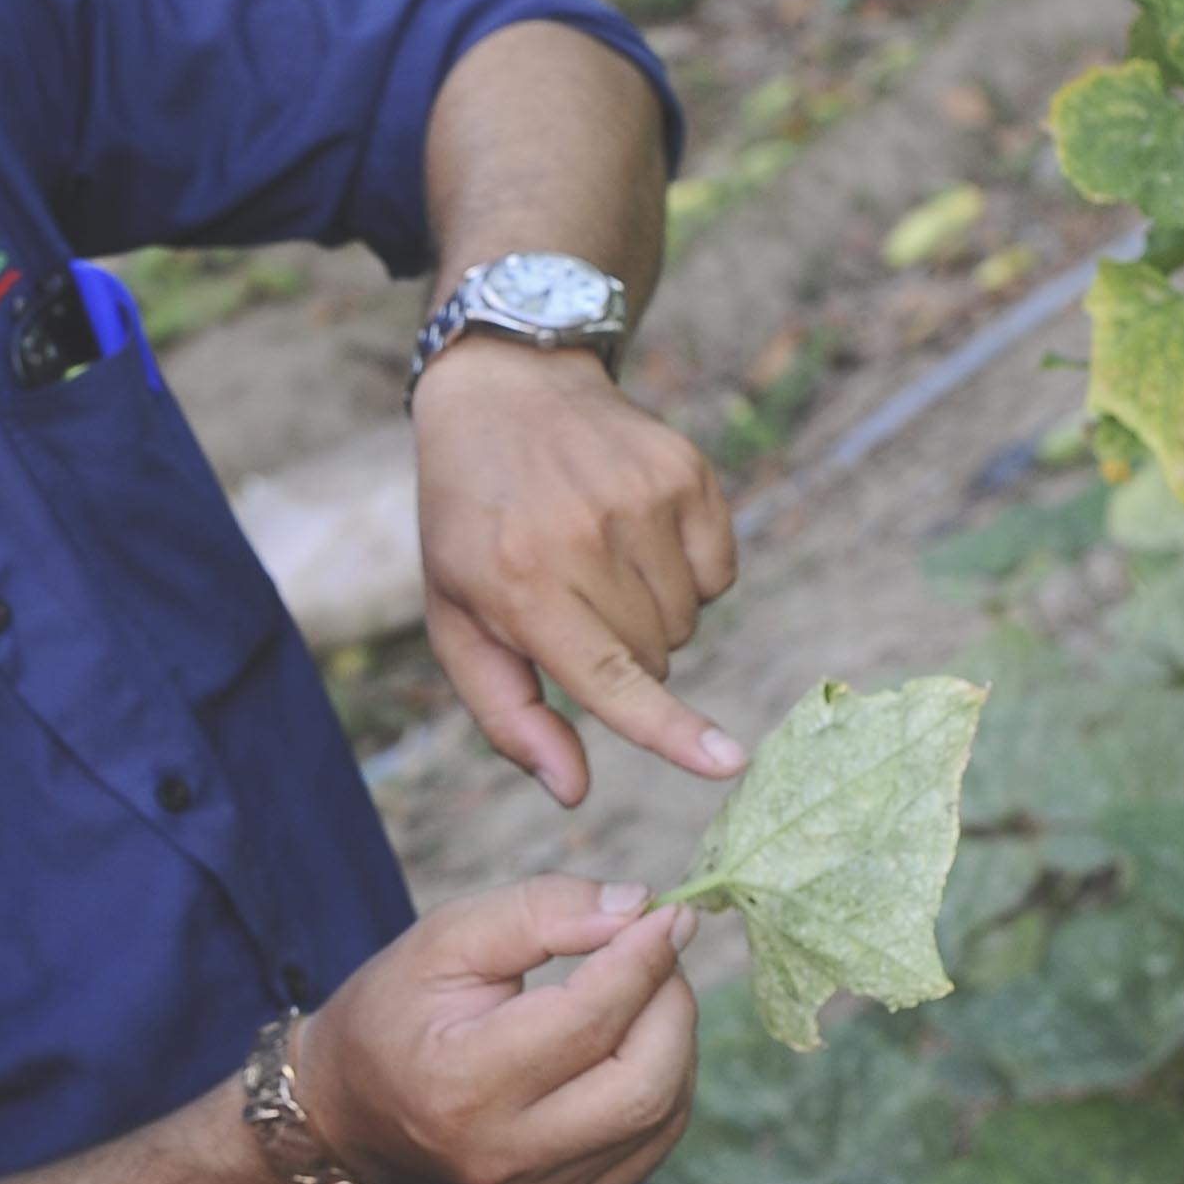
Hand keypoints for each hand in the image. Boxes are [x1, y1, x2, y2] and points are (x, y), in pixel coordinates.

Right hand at [293, 877, 699, 1183]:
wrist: (356, 1113)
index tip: (670, 913)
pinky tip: (635, 1043)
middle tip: (658, 950)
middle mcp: (502, 1156)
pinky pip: (654, 1142)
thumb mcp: (444, 938)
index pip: (586, 1021)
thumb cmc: (398, 1011)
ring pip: (660, 1114)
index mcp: (460, 1084)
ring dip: (675, 1038)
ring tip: (643, 991)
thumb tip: (638, 907)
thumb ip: (540, 911)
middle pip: (642, 1084)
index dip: (642, 959)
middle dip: (671, 1002)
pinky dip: (666, 1080)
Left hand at [411, 338, 743, 808]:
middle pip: (655, 658)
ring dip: (653, 616)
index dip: (667, 728)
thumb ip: (509, 715)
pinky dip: (687, 574)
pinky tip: (636, 534)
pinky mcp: (686, 471)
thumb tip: (571, 793)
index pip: (609, 675)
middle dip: (624, 655)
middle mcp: (585, 537)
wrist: (505, 390)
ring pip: (688, 621)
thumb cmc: (474, 526)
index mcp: (520, 582)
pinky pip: (719, 574)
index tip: (726, 762)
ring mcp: (643, 497)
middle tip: (573, 601)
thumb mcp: (457, 621)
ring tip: (599, 560)